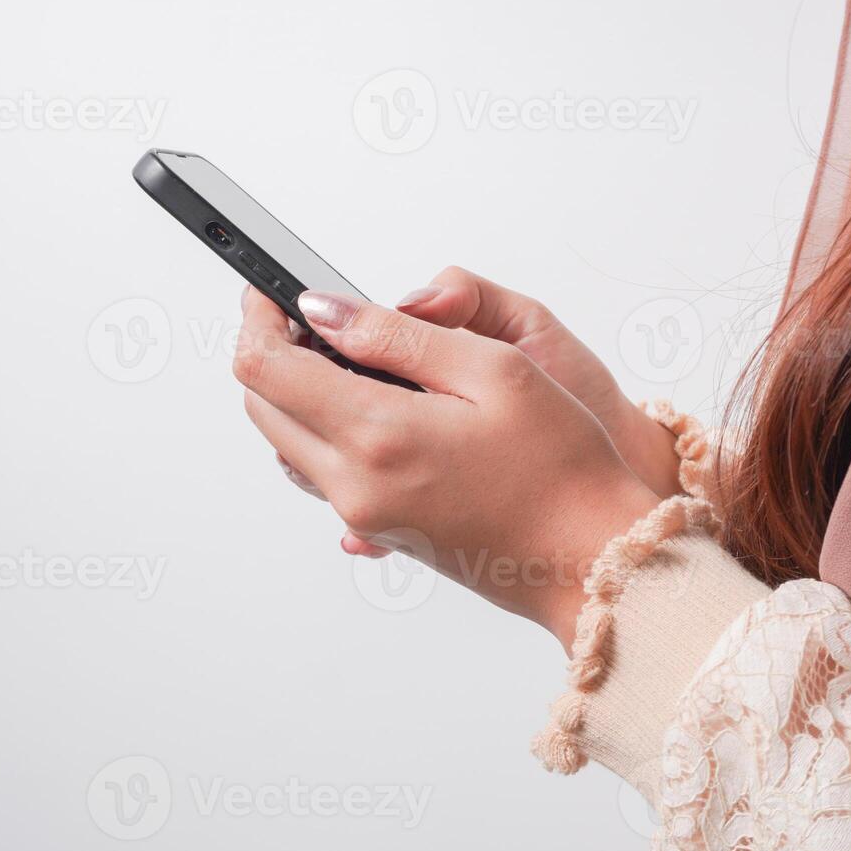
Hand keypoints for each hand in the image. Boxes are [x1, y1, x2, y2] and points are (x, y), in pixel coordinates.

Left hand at [233, 288, 660, 647]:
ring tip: (354, 357)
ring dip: (299, 394)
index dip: (259, 317)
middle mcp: (354, 485)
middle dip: (274, 351)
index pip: (265, 368)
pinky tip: (382, 408)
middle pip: (264, 407)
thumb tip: (327, 311)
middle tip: (316, 315)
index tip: (272, 290)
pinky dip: (328, 431)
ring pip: (289, 443)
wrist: (591, 560)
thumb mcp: (493, 370)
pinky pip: (324, 474)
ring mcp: (363, 516)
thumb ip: (397, 336)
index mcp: (376, 435)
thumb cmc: (562, 467)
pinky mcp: (379, 532)